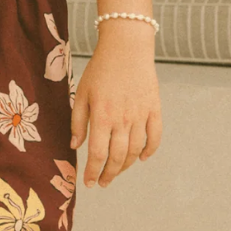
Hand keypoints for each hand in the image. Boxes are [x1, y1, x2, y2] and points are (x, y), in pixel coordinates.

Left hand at [69, 24, 161, 186]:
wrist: (126, 47)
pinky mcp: (154, 108)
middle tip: (102, 182)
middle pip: (117, 157)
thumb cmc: (100, 70)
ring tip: (117, 172)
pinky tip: (143, 158)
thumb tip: (75, 146)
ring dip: (126, 166)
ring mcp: (140, 115)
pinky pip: (155, 135)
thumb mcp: (82, 94)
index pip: (97, 154)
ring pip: (136, 150)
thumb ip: (78, 122)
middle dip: (109, 174)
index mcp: (102, 117)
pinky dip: (150, 150)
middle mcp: (122, 119)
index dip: (93, 172)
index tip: (88, 183)